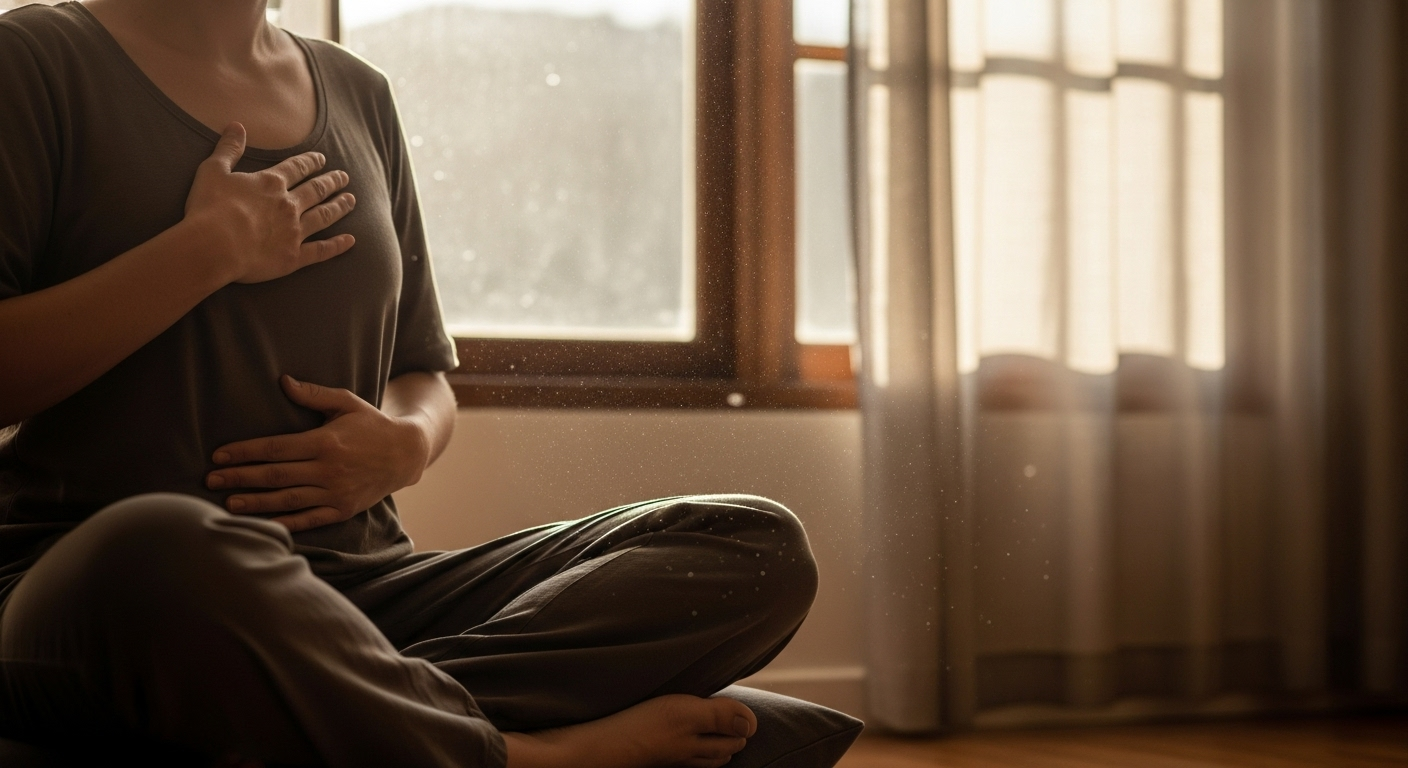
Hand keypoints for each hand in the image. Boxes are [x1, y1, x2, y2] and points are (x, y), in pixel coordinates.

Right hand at [184, 122, 357, 285]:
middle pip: (316, 190)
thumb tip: (237, 125)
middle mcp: (288, 205)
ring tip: (351, 200)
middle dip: (331, 182)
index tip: (323, 159)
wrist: (214, 245)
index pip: (297, 168)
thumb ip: (229, 148)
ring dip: (339, 207)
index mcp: (271, 183)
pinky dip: (337, 246)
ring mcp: (294, 232)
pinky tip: (350, 241)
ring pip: (324, 216)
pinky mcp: (294, 257)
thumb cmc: (209, 207)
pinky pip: (321, 250)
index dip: (311, 162)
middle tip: (344, 177)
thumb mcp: (213, 170)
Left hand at [205, 375, 429, 531]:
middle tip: (210, 480)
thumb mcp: (347, 402)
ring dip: (256, 502)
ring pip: (288, 499)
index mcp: (326, 442)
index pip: (276, 448)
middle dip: (240, 477)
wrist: (406, 454)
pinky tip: (263, 524)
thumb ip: (314, 394)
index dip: (245, 452)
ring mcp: (336, 492)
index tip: (218, 455)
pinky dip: (286, 523)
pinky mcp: (343, 510)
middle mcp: (329, 469)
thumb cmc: (371, 424)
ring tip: (228, 504)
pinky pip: (309, 519)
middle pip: (275, 475)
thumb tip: (283, 381)